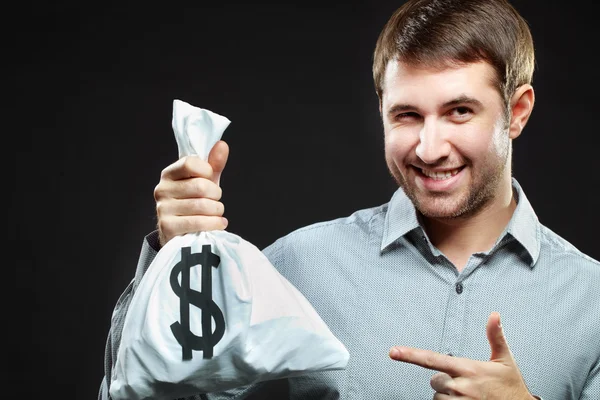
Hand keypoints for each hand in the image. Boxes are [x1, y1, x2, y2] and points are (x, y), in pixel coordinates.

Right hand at [154, 140, 229, 246]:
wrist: (181, 232)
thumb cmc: (194, 202)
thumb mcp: (204, 182)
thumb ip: (213, 164)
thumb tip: (222, 145)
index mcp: (169, 174)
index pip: (190, 164)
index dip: (207, 171)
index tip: (210, 178)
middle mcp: (162, 189)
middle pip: (200, 186)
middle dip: (216, 195)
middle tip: (216, 200)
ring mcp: (163, 209)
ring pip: (202, 206)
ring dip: (217, 210)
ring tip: (217, 213)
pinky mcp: (167, 227)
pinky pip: (198, 223)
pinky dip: (214, 223)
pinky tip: (219, 223)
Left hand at [389, 312, 535, 398]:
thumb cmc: (511, 386)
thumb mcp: (505, 360)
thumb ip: (495, 336)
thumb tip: (494, 314)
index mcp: (468, 369)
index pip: (432, 360)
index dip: (410, 355)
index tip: (393, 352)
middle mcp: (460, 387)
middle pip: (435, 381)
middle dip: (445, 382)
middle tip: (467, 384)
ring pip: (438, 398)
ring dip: (449, 397)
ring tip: (469, 397)